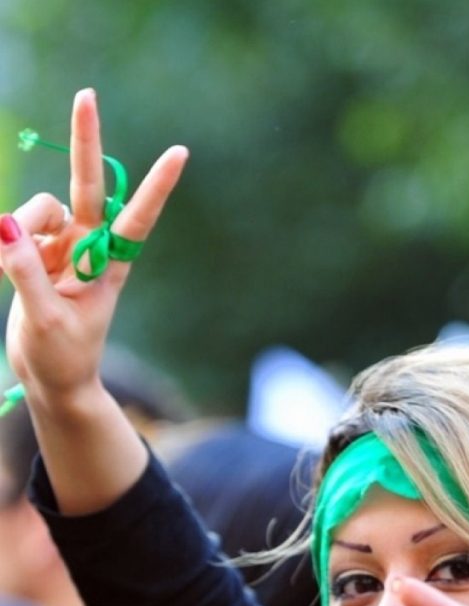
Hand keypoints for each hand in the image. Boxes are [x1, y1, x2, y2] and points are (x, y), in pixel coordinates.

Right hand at [1, 88, 187, 403]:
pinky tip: (3, 264)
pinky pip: (11, 228)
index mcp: (110, 267)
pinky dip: (3, 241)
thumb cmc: (63, 357)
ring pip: (36, 208)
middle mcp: (88, 248)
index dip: (156, 186)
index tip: (181, 152)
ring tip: (12, 269)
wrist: (52, 378)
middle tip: (88, 94)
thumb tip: (4, 226)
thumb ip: (25, 272)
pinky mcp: (34, 251)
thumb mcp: (46, 319)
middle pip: (86, 186)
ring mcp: (61, 246)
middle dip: (85, 140)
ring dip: (19, 229)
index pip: (136, 219)